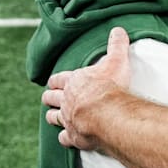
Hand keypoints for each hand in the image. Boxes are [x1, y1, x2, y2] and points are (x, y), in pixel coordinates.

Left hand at [42, 27, 131, 149]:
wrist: (108, 114)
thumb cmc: (110, 86)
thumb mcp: (116, 61)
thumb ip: (116, 45)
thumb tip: (118, 29)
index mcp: (73, 82)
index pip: (58, 79)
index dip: (56, 80)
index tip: (54, 82)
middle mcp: (66, 100)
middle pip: (51, 98)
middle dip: (50, 97)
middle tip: (50, 98)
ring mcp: (68, 119)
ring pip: (53, 117)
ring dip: (53, 116)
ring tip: (54, 116)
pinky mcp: (73, 136)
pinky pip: (63, 138)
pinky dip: (64, 137)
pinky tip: (67, 136)